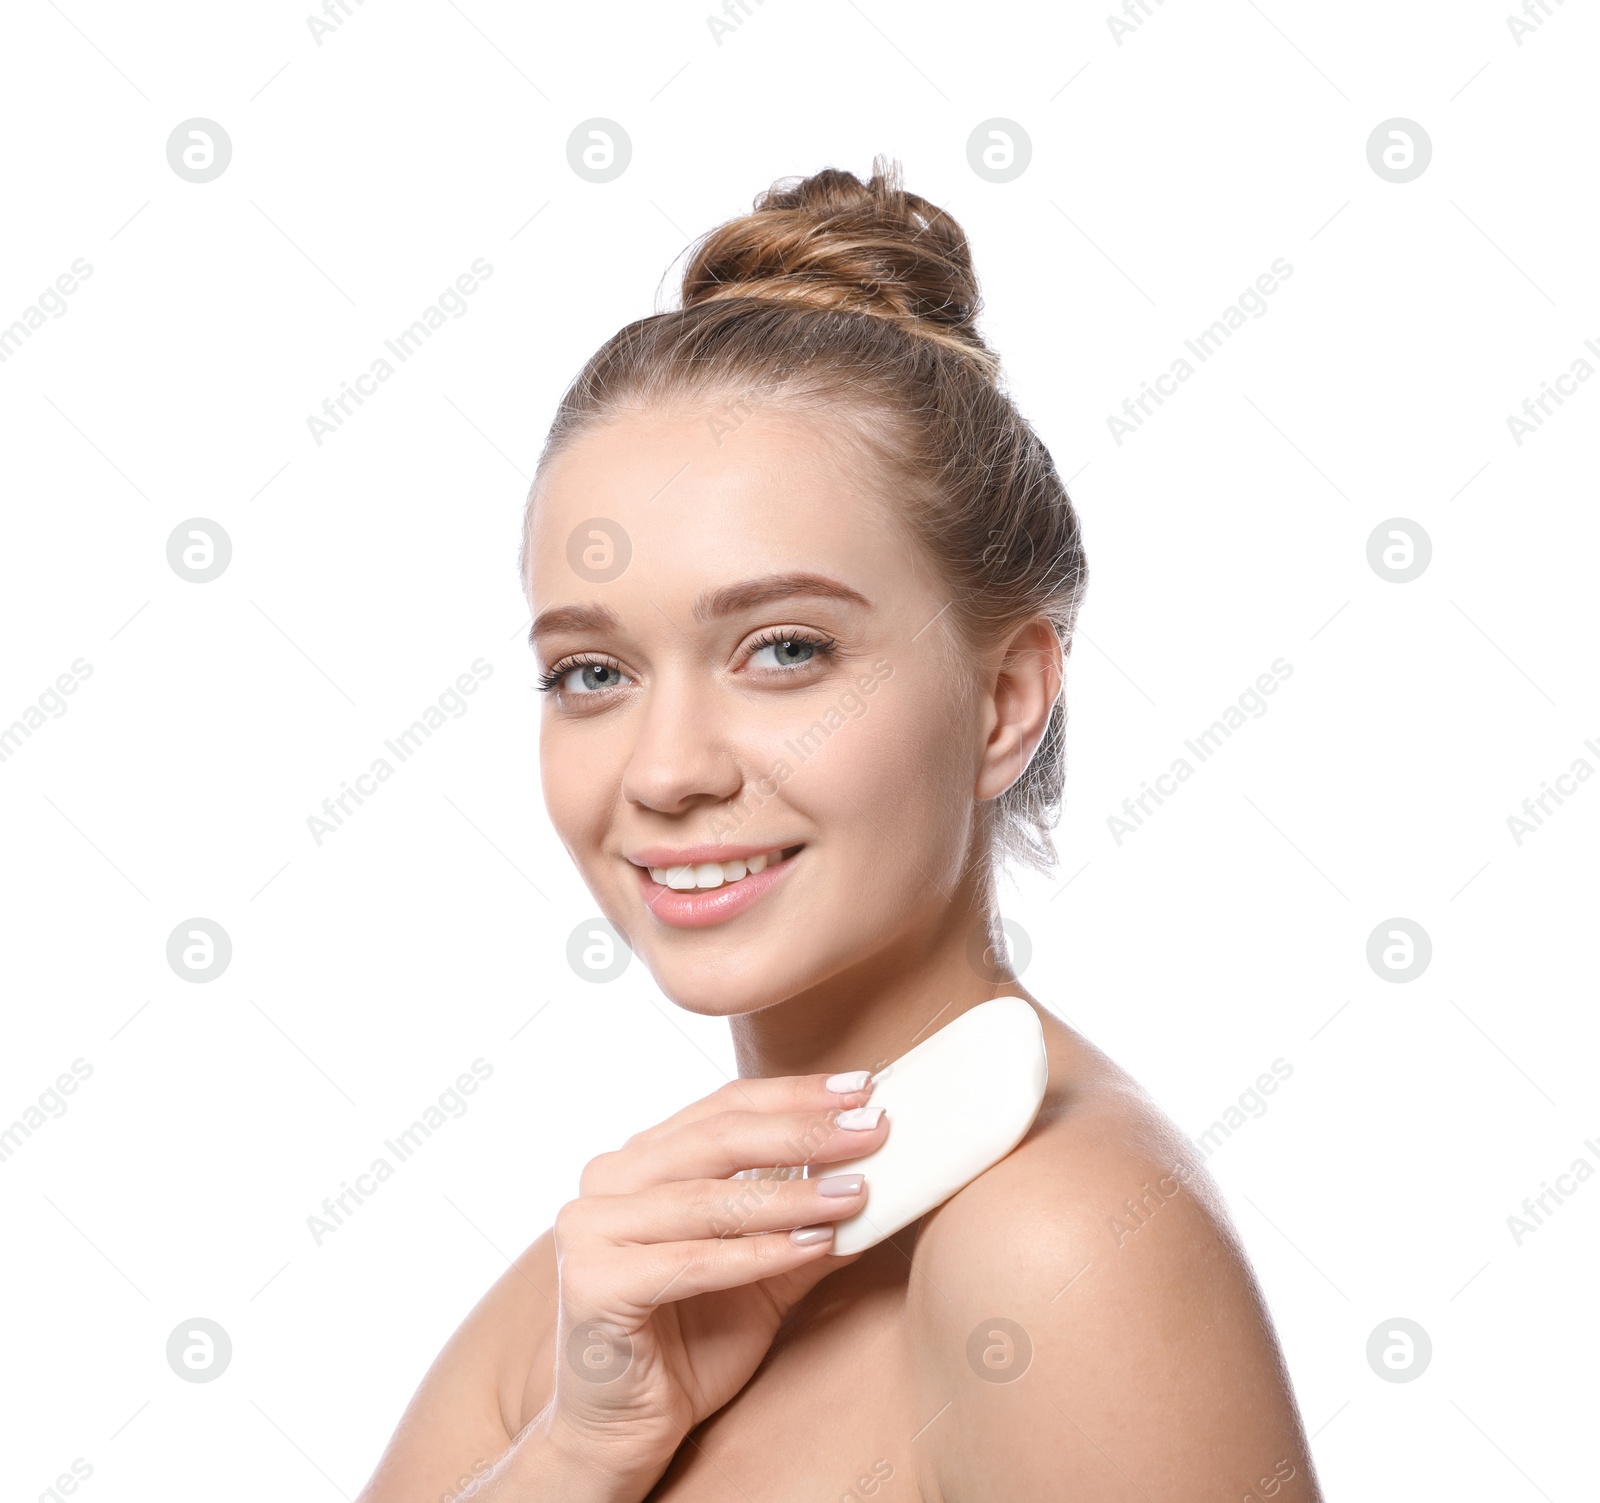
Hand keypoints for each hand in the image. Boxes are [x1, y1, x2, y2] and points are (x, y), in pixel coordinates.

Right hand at [539, 1070, 886, 1489]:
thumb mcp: (766, 1270)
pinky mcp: (590, 1283)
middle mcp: (607, 1179)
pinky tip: (816, 1244)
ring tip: (856, 1192)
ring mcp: (590, 1228)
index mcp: (641, 1159)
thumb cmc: (693, 1342)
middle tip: (874, 1126)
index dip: (795, 1095)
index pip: (724, 1107)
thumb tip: (882, 1177)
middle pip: (716, 1139)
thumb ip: (809, 1221)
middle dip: (803, 1132)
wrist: (627, 1431)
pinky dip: (759, 1253)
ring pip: (707, 1200)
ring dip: (791, 1196)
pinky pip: (691, 1261)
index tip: (861, 1088)